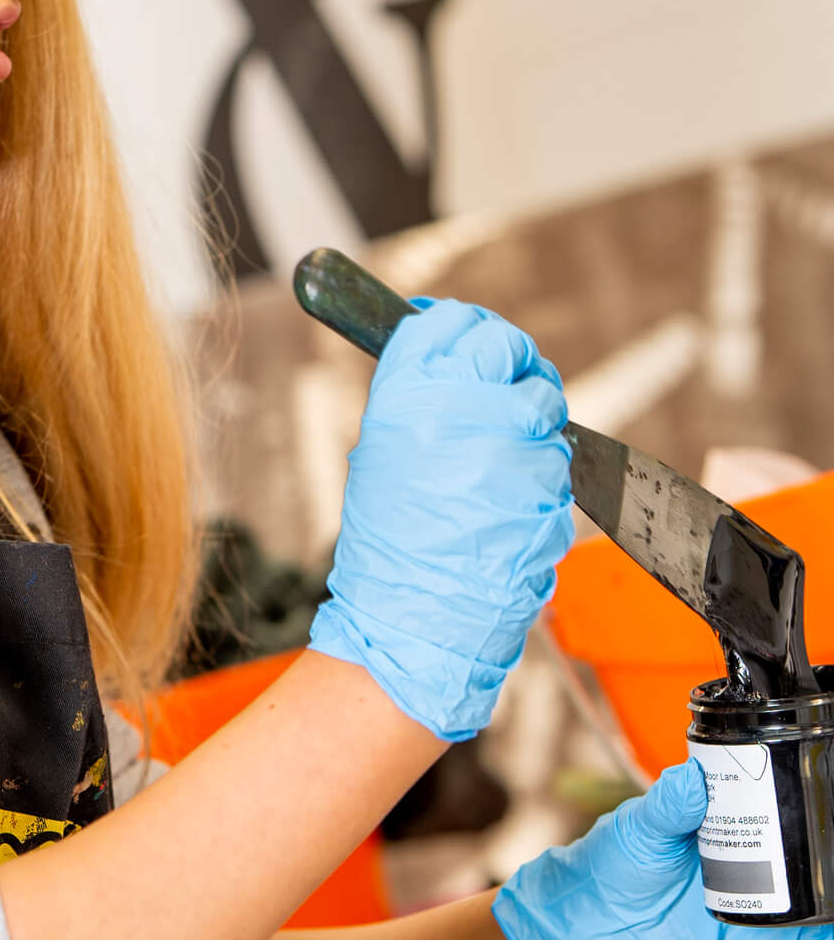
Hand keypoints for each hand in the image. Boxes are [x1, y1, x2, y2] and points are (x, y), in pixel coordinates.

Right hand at [308, 299, 573, 740]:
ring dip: (532, 425)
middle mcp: (457, 409)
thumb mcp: (382, 452)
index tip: (474, 338)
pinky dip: (544, 471)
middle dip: (515, 364)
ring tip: (499, 466)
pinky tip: (512, 498)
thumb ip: (423, 398)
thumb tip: (460, 359)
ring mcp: (507, 443)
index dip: (469, 327)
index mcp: (405, 396)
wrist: (412, 616)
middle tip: (508, 385)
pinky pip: (557, 457)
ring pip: (541, 404)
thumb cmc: (391, 542)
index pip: (450, 323)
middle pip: (506, 348)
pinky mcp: (546, 480)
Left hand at [494, 762, 833, 939]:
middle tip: (833, 831)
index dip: (802, 793)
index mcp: (723, 822)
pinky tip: (830, 918)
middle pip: (807, 845)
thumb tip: (692, 776)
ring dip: (829, 883)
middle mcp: (752, 861)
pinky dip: (827, 929)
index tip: (820, 782)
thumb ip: (666, 807)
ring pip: (818, 892)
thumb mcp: (637, 832)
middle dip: (824, 836)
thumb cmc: (608, 872)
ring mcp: (764, 904)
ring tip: (833, 874)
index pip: (775, 800)